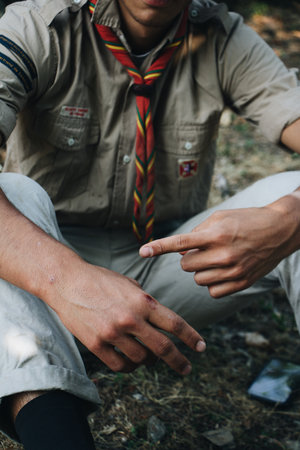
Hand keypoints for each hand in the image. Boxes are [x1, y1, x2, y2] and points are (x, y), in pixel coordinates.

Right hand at [47, 262, 205, 373]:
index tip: (201, 347)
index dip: (191, 338)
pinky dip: (129, 367)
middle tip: (187, 369)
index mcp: (143, 301)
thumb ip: (146, 302)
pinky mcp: (96, 344)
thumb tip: (159, 320)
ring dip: (150, 361)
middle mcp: (131, 318)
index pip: (175, 324)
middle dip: (179, 361)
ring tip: (149, 358)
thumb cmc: (100, 280)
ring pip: (142, 359)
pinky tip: (130, 363)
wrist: (68, 282)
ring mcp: (113, 333)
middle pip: (163, 347)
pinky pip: (120, 366)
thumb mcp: (129, 284)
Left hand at [140, 205, 296, 297]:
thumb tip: (180, 251)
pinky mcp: (241, 283)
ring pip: (198, 280)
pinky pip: (212, 292)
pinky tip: (224, 272)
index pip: (180, 242)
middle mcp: (223, 254)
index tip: (142, 252)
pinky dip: (213, 283)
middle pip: (186, 265)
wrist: (279, 230)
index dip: (159, 247)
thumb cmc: (246, 220)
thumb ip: (197, 233)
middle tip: (204, 250)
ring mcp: (233, 271)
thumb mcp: (220, 217)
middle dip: (190, 258)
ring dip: (201, 271)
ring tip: (217, 259)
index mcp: (216, 234)